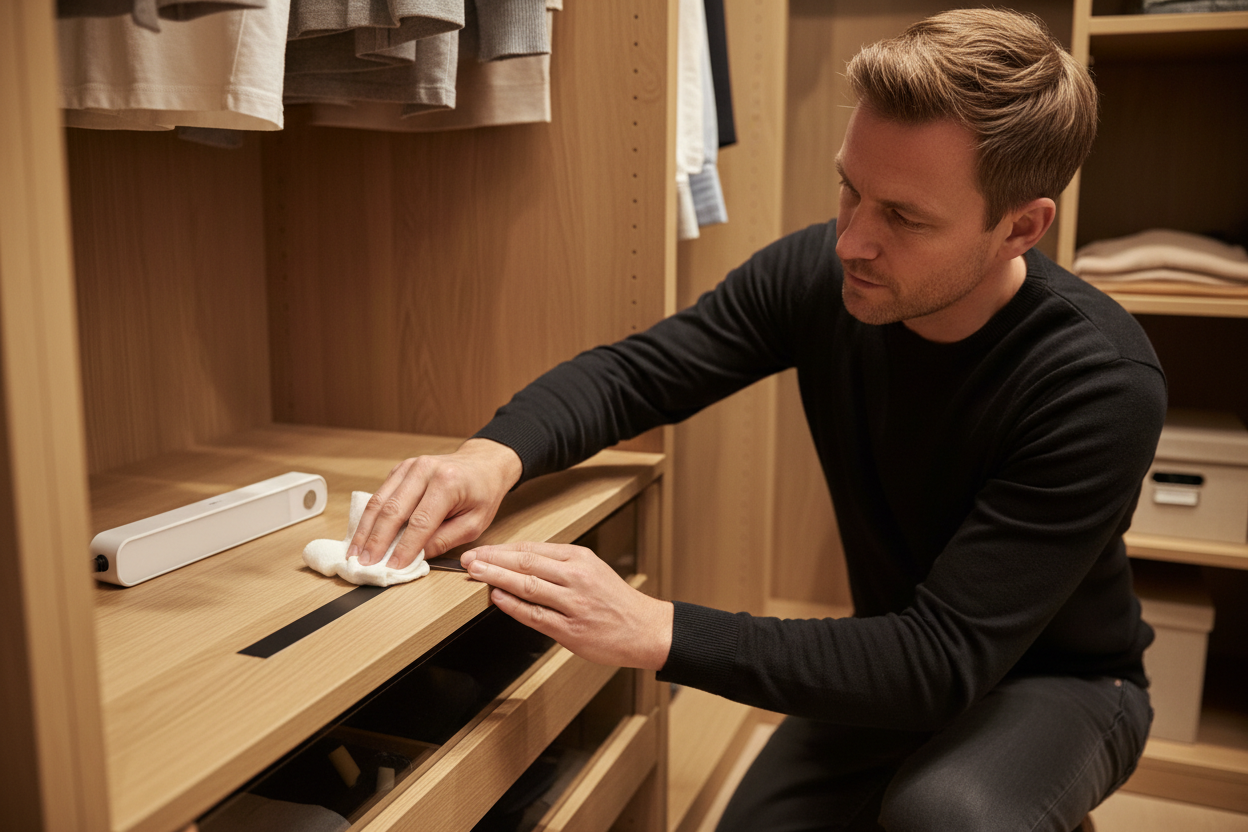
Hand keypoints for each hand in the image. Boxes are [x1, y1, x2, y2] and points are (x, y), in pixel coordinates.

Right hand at [350, 438, 522, 568]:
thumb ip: (445, 540)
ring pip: (379, 501)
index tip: (393, 567)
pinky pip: (380, 494)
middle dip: (376, 540)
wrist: (482, 464)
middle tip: (365, 563)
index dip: (404, 547)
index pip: (420, 522)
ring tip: (355, 553)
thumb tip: (416, 557)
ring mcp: (409, 467)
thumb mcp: (474, 523)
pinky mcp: (400, 470)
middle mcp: (424, 470)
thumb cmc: (482, 494)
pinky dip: (369, 517)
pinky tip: (362, 534)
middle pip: (393, 510)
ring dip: (365, 529)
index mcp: (447, 483)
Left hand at [461, 541, 672, 670]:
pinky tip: (497, 598)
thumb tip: (517, 561)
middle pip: (525, 563)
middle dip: (492, 560)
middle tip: (468, 558)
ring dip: (496, 578)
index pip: (532, 549)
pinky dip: (513, 605)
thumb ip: (558, 565)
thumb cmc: (615, 601)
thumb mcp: (591, 569)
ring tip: (475, 573)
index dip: (501, 549)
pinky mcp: (571, 630)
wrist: (645, 629)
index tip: (480, 550)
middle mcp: (576, 577)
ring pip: (527, 585)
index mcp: (580, 558)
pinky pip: (535, 615)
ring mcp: (573, 604)